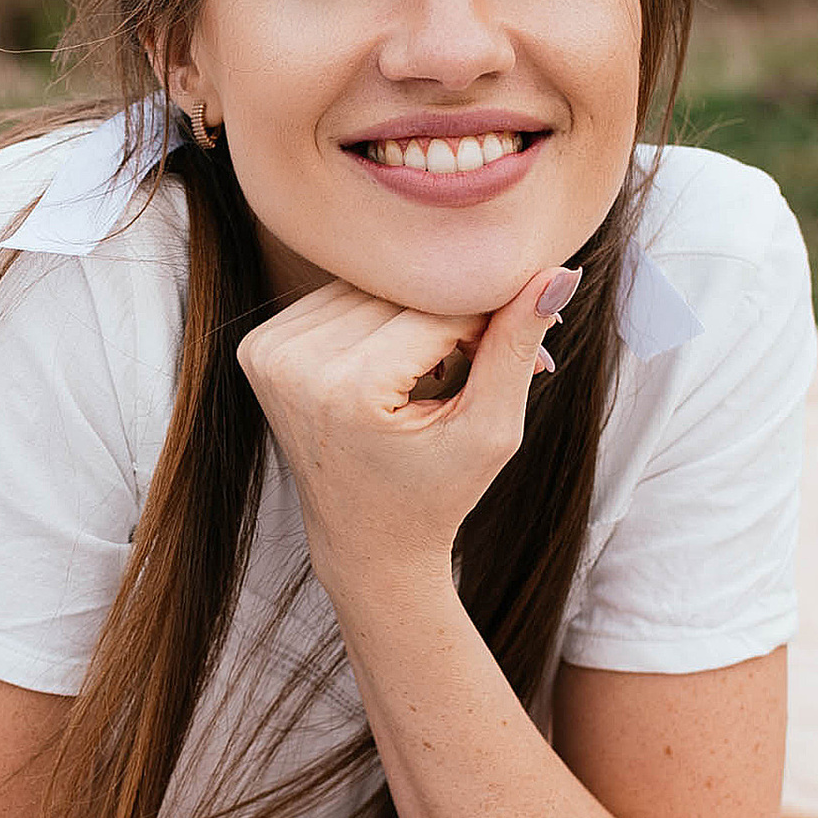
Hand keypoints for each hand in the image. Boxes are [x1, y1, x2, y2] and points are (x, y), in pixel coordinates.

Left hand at [237, 259, 581, 596]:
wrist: (365, 545)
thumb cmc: (435, 495)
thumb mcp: (490, 430)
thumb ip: (516, 346)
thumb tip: (558, 272)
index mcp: (347, 388)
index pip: (437, 309)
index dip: (485, 323)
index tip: (513, 349)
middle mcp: (293, 363)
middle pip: (399, 294)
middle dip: (447, 318)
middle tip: (472, 365)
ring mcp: (269, 353)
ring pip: (369, 289)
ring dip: (410, 315)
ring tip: (427, 374)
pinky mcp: (259, 347)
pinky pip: (337, 300)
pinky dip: (372, 321)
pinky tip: (386, 368)